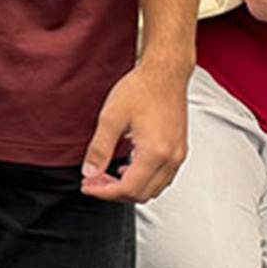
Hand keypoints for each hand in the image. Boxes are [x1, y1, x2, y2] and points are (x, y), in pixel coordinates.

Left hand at [80, 60, 191, 202]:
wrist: (165, 74)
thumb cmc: (141, 89)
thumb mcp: (111, 117)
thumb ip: (99, 148)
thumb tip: (90, 171)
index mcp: (155, 152)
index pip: (129, 189)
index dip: (104, 192)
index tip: (87, 186)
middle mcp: (172, 158)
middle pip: (143, 193)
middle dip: (115, 192)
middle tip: (93, 181)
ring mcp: (178, 155)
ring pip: (155, 188)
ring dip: (130, 187)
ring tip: (106, 176)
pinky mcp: (179, 149)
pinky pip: (163, 177)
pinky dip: (143, 179)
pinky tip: (126, 168)